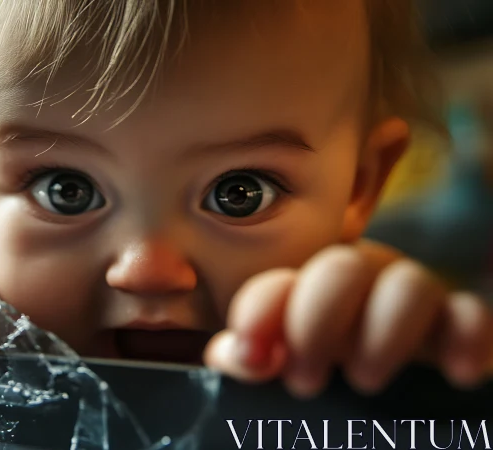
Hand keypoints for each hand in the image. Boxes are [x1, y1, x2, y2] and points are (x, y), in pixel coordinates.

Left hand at [203, 241, 492, 397]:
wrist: (384, 382)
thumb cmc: (317, 366)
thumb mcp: (276, 362)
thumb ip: (246, 356)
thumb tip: (242, 354)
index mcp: (302, 290)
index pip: (276, 285)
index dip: (259, 314)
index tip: (253, 355)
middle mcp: (356, 282)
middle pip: (341, 270)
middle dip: (317, 322)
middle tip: (306, 381)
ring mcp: (408, 297)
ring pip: (410, 284)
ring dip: (384, 331)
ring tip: (364, 380)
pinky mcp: (456, 321)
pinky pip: (470, 313)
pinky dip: (466, 337)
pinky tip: (454, 372)